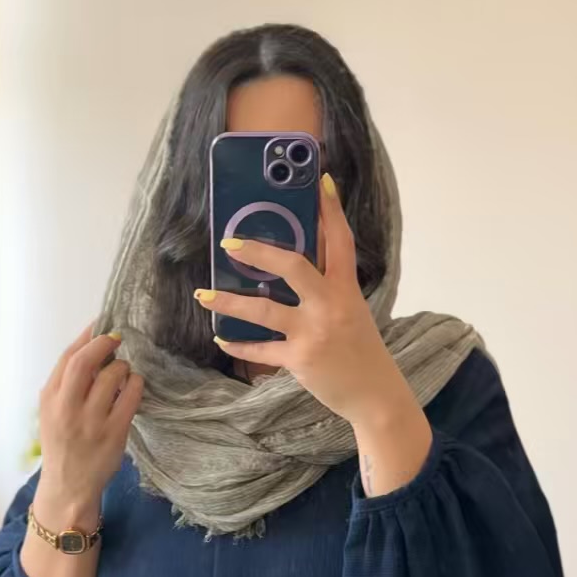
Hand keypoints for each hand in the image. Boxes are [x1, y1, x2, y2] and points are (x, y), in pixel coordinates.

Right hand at [33, 321, 143, 526]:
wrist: (68, 486)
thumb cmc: (63, 444)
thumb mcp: (52, 412)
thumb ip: (66, 383)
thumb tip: (91, 344)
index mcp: (50, 399)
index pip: (67, 358)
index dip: (87, 337)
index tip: (101, 325)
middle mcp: (67, 408)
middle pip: (85, 362)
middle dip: (104, 344)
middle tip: (116, 340)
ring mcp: (91, 421)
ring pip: (111, 376)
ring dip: (122, 367)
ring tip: (123, 372)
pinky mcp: (114, 433)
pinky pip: (130, 397)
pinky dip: (135, 384)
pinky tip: (134, 385)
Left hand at [196, 174, 411, 428]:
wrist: (374, 395)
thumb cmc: (361, 350)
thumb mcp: (353, 311)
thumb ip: (329, 286)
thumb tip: (300, 260)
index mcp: (346, 289)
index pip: (340, 241)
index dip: (331, 210)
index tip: (320, 180)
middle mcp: (330, 306)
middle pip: (292, 267)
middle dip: (258, 252)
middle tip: (230, 243)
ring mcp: (313, 333)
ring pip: (263, 310)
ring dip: (229, 301)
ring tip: (203, 295)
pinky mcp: (299, 360)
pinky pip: (260, 350)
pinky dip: (238, 345)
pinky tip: (221, 337)